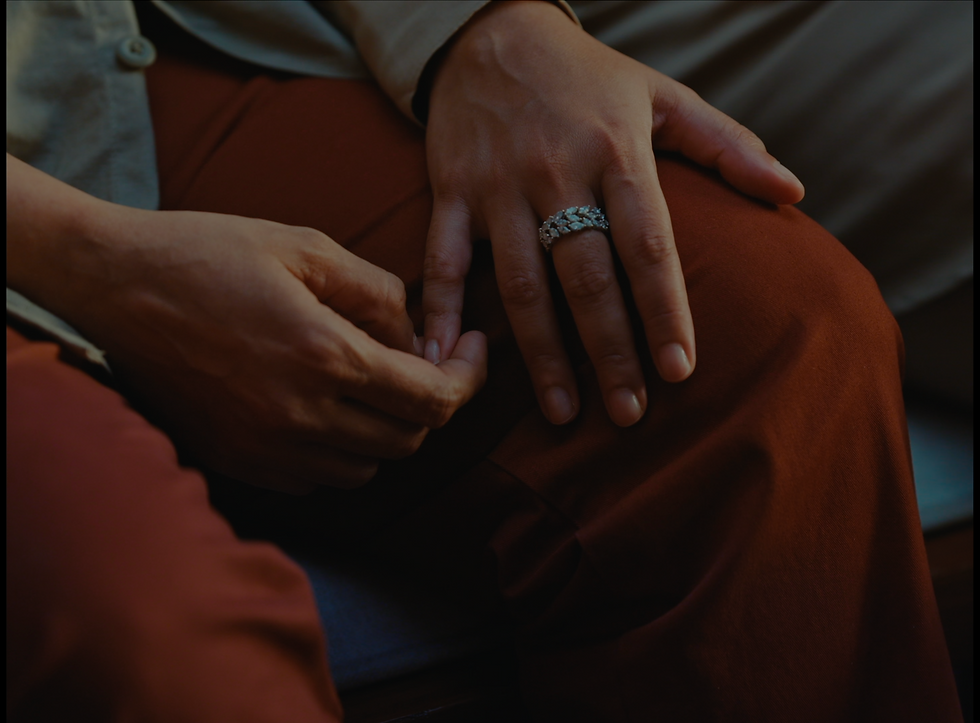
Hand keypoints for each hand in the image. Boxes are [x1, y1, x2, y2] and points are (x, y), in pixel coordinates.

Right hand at [7, 158, 485, 493]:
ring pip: (368, 466)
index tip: (474, 349)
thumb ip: (378, 291)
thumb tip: (416, 335)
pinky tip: (327, 407)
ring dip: (387, 428)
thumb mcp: (305, 246)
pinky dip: (341, 450)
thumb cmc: (208, 252)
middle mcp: (301, 416)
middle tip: (422, 359)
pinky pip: (318, 477)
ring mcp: (266, 448)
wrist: (113, 284)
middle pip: (408, 439)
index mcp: (324, 357)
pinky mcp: (237, 462)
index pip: (433, 400)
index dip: (469, 378)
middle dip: (430, 401)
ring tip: (372, 381)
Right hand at [421, 1, 803, 426]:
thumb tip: (791, 192)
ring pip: (521, 283)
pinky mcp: (452, 191)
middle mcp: (556, 172)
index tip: (679, 371)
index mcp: (614, 150)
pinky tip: (443, 360)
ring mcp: (498, 185)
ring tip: (565, 413)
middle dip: (610, 351)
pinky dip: (440, 311)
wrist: (491, 33)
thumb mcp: (662, 95)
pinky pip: (444, 259)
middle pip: (586, 278)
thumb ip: (726, 145)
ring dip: (542, 354)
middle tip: (629, 413)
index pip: (647, 244)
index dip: (665, 310)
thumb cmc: (586, 75)